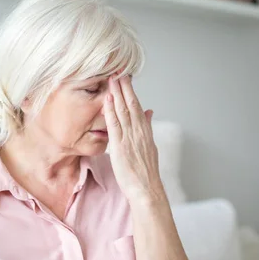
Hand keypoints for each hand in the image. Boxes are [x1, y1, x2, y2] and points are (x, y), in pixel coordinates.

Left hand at [103, 73, 165, 203]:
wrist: (147, 189)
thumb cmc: (146, 172)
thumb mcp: (150, 146)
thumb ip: (147, 127)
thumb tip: (149, 111)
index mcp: (145, 131)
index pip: (137, 106)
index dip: (131, 91)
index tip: (125, 78)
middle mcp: (139, 131)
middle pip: (131, 104)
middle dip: (124, 86)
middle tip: (119, 70)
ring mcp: (130, 138)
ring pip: (124, 110)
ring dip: (118, 93)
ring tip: (112, 77)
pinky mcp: (121, 147)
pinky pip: (115, 125)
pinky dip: (111, 111)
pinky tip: (108, 99)